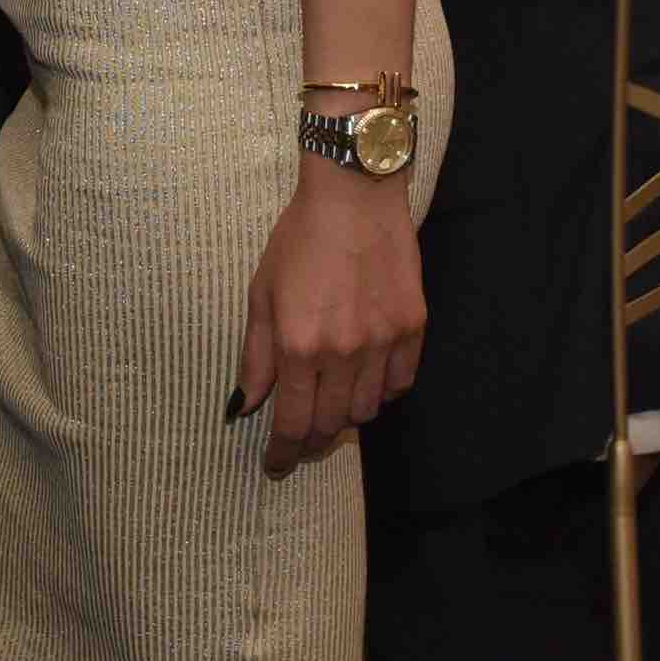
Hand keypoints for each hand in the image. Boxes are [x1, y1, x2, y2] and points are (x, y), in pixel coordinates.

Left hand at [235, 164, 422, 478]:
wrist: (355, 194)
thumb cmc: (300, 238)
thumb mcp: (263, 292)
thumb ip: (256, 355)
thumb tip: (246, 405)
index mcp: (299, 345)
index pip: (292, 421)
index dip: (283, 452)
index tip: (276, 465)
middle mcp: (342, 352)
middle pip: (330, 424)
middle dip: (311, 441)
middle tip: (301, 440)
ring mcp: (382, 341)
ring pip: (367, 410)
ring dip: (347, 415)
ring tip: (333, 402)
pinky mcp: (413, 327)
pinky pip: (400, 382)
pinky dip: (383, 389)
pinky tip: (367, 377)